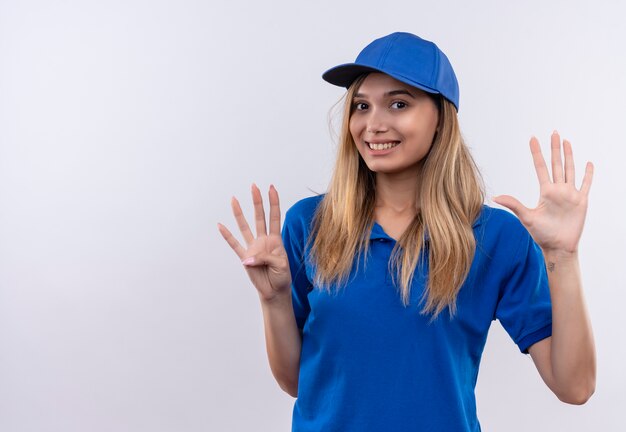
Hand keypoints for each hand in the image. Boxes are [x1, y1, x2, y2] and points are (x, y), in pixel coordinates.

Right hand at [218, 184, 291, 301]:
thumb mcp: (281, 265)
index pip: (274, 217)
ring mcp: (253, 248)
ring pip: (245, 227)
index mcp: (275, 240)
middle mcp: (264, 240)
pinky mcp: (245, 258)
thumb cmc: (282, 277)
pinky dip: (227, 236)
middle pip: (259, 217)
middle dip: (257, 201)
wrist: (274, 291)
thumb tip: (248, 258)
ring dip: (239, 214)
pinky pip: (234, 245)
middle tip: (254, 186)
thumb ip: (266, 258)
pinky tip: (221, 226)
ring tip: (234, 199)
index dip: (273, 202)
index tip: (271, 188)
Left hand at [493, 131, 593, 254]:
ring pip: (570, 170)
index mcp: (545, 192)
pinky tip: (588, 163)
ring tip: (567, 141)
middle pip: (557, 164)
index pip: (540, 167)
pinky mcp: (581, 202)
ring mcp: (570, 195)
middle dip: (555, 148)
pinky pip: (586, 185)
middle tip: (554, 132)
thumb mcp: (526, 217)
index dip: (537, 153)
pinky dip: (588, 174)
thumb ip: (513, 204)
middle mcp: (558, 190)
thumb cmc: (542, 234)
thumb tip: (494, 197)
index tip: (532, 139)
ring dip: (569, 156)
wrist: (558, 247)